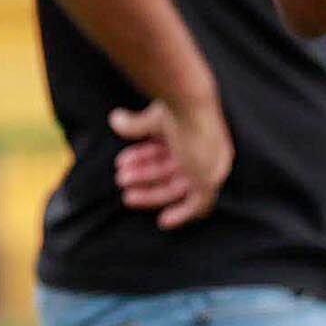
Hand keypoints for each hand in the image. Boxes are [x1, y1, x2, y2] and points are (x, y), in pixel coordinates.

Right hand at [108, 90, 231, 228]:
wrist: (189, 104)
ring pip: (178, 187)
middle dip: (143, 176)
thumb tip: (115, 120)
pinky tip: (163, 221)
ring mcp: (209, 168)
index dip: (144, 158)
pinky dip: (182, 214)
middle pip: (170, 171)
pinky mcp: (210, 182)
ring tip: (127, 195)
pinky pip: (198, 206)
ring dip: (152, 193)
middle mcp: (206, 152)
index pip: (167, 152)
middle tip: (121, 180)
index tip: (122, 162)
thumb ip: (135, 125)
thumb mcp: (153, 119)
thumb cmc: (176, 105)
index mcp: (194, 134)